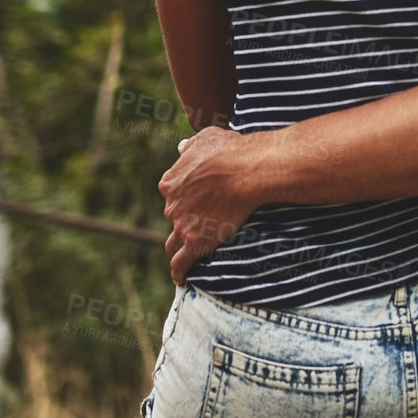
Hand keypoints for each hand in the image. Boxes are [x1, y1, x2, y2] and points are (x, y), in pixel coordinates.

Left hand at [158, 126, 262, 284]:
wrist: (247, 170)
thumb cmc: (230, 150)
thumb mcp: (205, 138)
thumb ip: (190, 146)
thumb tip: (180, 148)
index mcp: (171, 181)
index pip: (172, 193)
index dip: (184, 197)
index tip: (195, 201)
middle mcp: (171, 204)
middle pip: (174, 216)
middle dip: (184, 219)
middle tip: (201, 222)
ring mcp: (182, 225)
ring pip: (174, 241)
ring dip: (178, 247)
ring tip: (185, 254)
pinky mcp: (196, 243)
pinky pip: (181, 263)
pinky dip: (179, 273)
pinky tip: (180, 279)